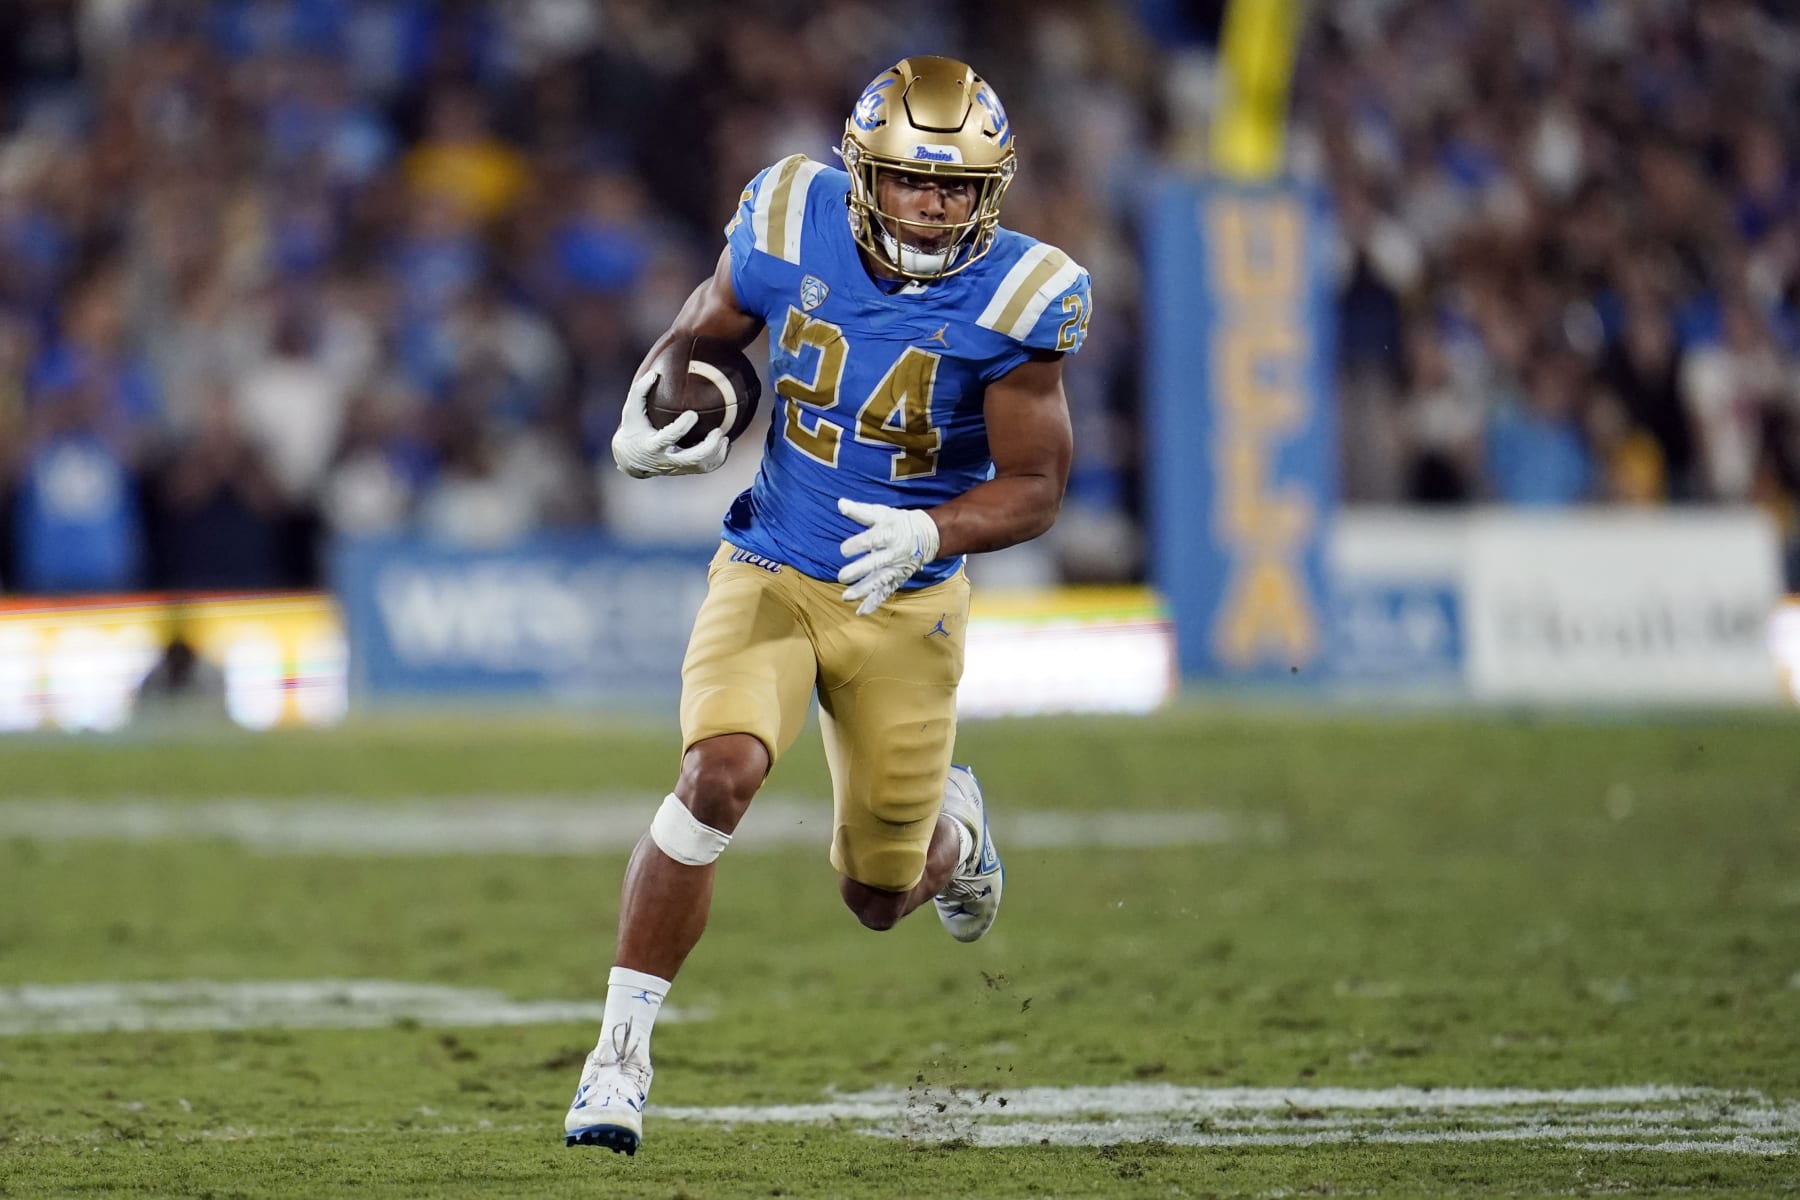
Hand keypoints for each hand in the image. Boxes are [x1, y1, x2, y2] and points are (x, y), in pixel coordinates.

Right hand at [611, 370, 729, 477]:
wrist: (632, 459)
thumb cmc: (634, 429)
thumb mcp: (630, 411)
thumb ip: (640, 391)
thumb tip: (655, 374)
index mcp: (652, 445)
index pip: (668, 438)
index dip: (682, 427)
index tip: (693, 414)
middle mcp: (666, 459)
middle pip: (691, 459)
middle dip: (708, 447)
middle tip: (718, 431)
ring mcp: (677, 467)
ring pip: (701, 467)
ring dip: (716, 453)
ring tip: (723, 436)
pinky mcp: (685, 470)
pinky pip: (706, 469)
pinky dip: (718, 458)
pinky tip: (724, 444)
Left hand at [836, 498, 940, 615]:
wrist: (927, 536)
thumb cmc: (899, 523)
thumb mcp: (882, 513)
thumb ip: (860, 511)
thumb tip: (840, 503)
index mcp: (888, 535)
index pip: (871, 541)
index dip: (856, 546)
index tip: (844, 550)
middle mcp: (893, 554)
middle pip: (874, 564)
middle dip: (858, 571)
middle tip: (841, 577)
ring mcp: (895, 569)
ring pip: (879, 581)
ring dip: (863, 590)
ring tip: (846, 597)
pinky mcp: (897, 579)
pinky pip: (886, 592)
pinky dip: (874, 602)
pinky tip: (861, 611)